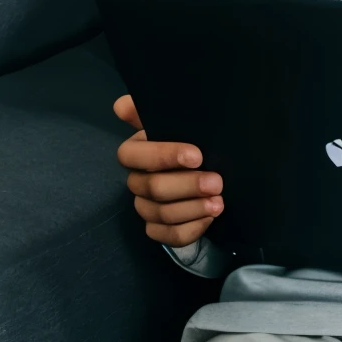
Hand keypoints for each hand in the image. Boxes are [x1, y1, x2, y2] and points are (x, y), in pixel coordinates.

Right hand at [114, 95, 223, 247]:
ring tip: (218, 203)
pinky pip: (168, 235)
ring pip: (159, 213)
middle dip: (187, 185)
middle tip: (217, 182)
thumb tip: (122, 105)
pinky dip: (190, 229)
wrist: (215, 172)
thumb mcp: (184, 122)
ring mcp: (145, 206)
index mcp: (139, 150)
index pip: (132, 154)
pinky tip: (209, 218)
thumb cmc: (196, 142)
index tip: (197, 156)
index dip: (163, 156)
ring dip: (191, 208)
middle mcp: (137, 179)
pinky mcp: (158, 229)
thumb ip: (158, 110)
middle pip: (151, 187)